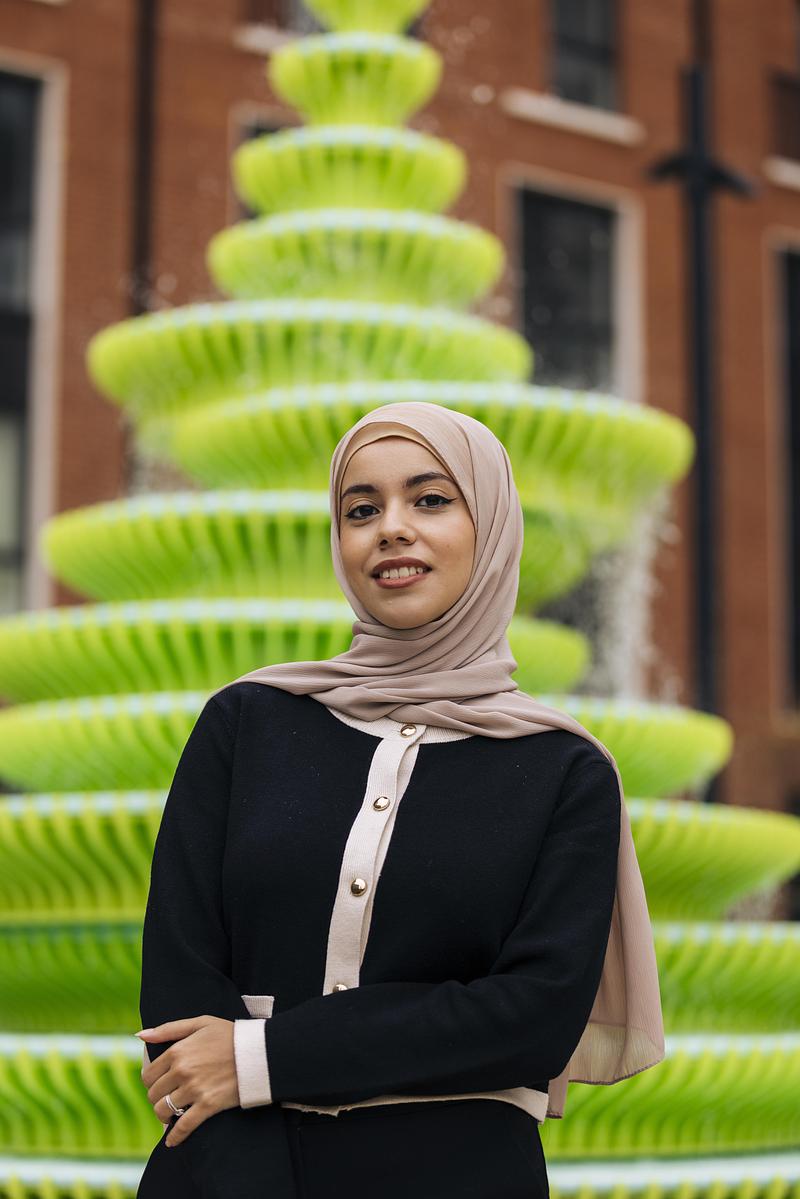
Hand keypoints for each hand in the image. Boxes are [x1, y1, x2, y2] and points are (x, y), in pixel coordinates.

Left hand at [137, 1015, 239, 1146]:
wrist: (259, 1051)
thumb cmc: (230, 1035)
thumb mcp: (201, 1023)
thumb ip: (168, 1029)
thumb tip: (140, 1035)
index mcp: (178, 1051)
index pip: (148, 1074)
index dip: (151, 1081)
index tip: (159, 1084)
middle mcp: (182, 1070)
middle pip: (154, 1094)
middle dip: (157, 1098)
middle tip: (166, 1098)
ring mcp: (194, 1089)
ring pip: (164, 1110)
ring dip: (164, 1116)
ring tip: (170, 1115)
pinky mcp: (208, 1105)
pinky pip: (183, 1126)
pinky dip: (175, 1137)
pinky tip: (172, 1141)